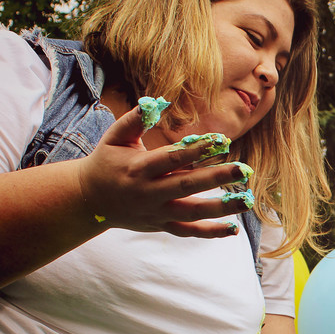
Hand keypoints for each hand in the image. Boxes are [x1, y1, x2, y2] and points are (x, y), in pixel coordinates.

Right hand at [76, 107, 252, 238]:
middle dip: (217, 178)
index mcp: (138, 168)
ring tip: (246, 200)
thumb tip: (156, 101)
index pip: (172, 158)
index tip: (221, 140)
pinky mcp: (161, 225)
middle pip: (187, 186)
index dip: (197, 149)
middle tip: (244, 169)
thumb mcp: (114, 137)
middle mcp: (149, 193)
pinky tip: (233, 229)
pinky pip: (188, 232)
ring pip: (192, 212)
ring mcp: (156, 212)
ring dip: (221, 208)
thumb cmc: (106, 162)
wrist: (88, 200)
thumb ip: (135, 119)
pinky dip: (210, 232)